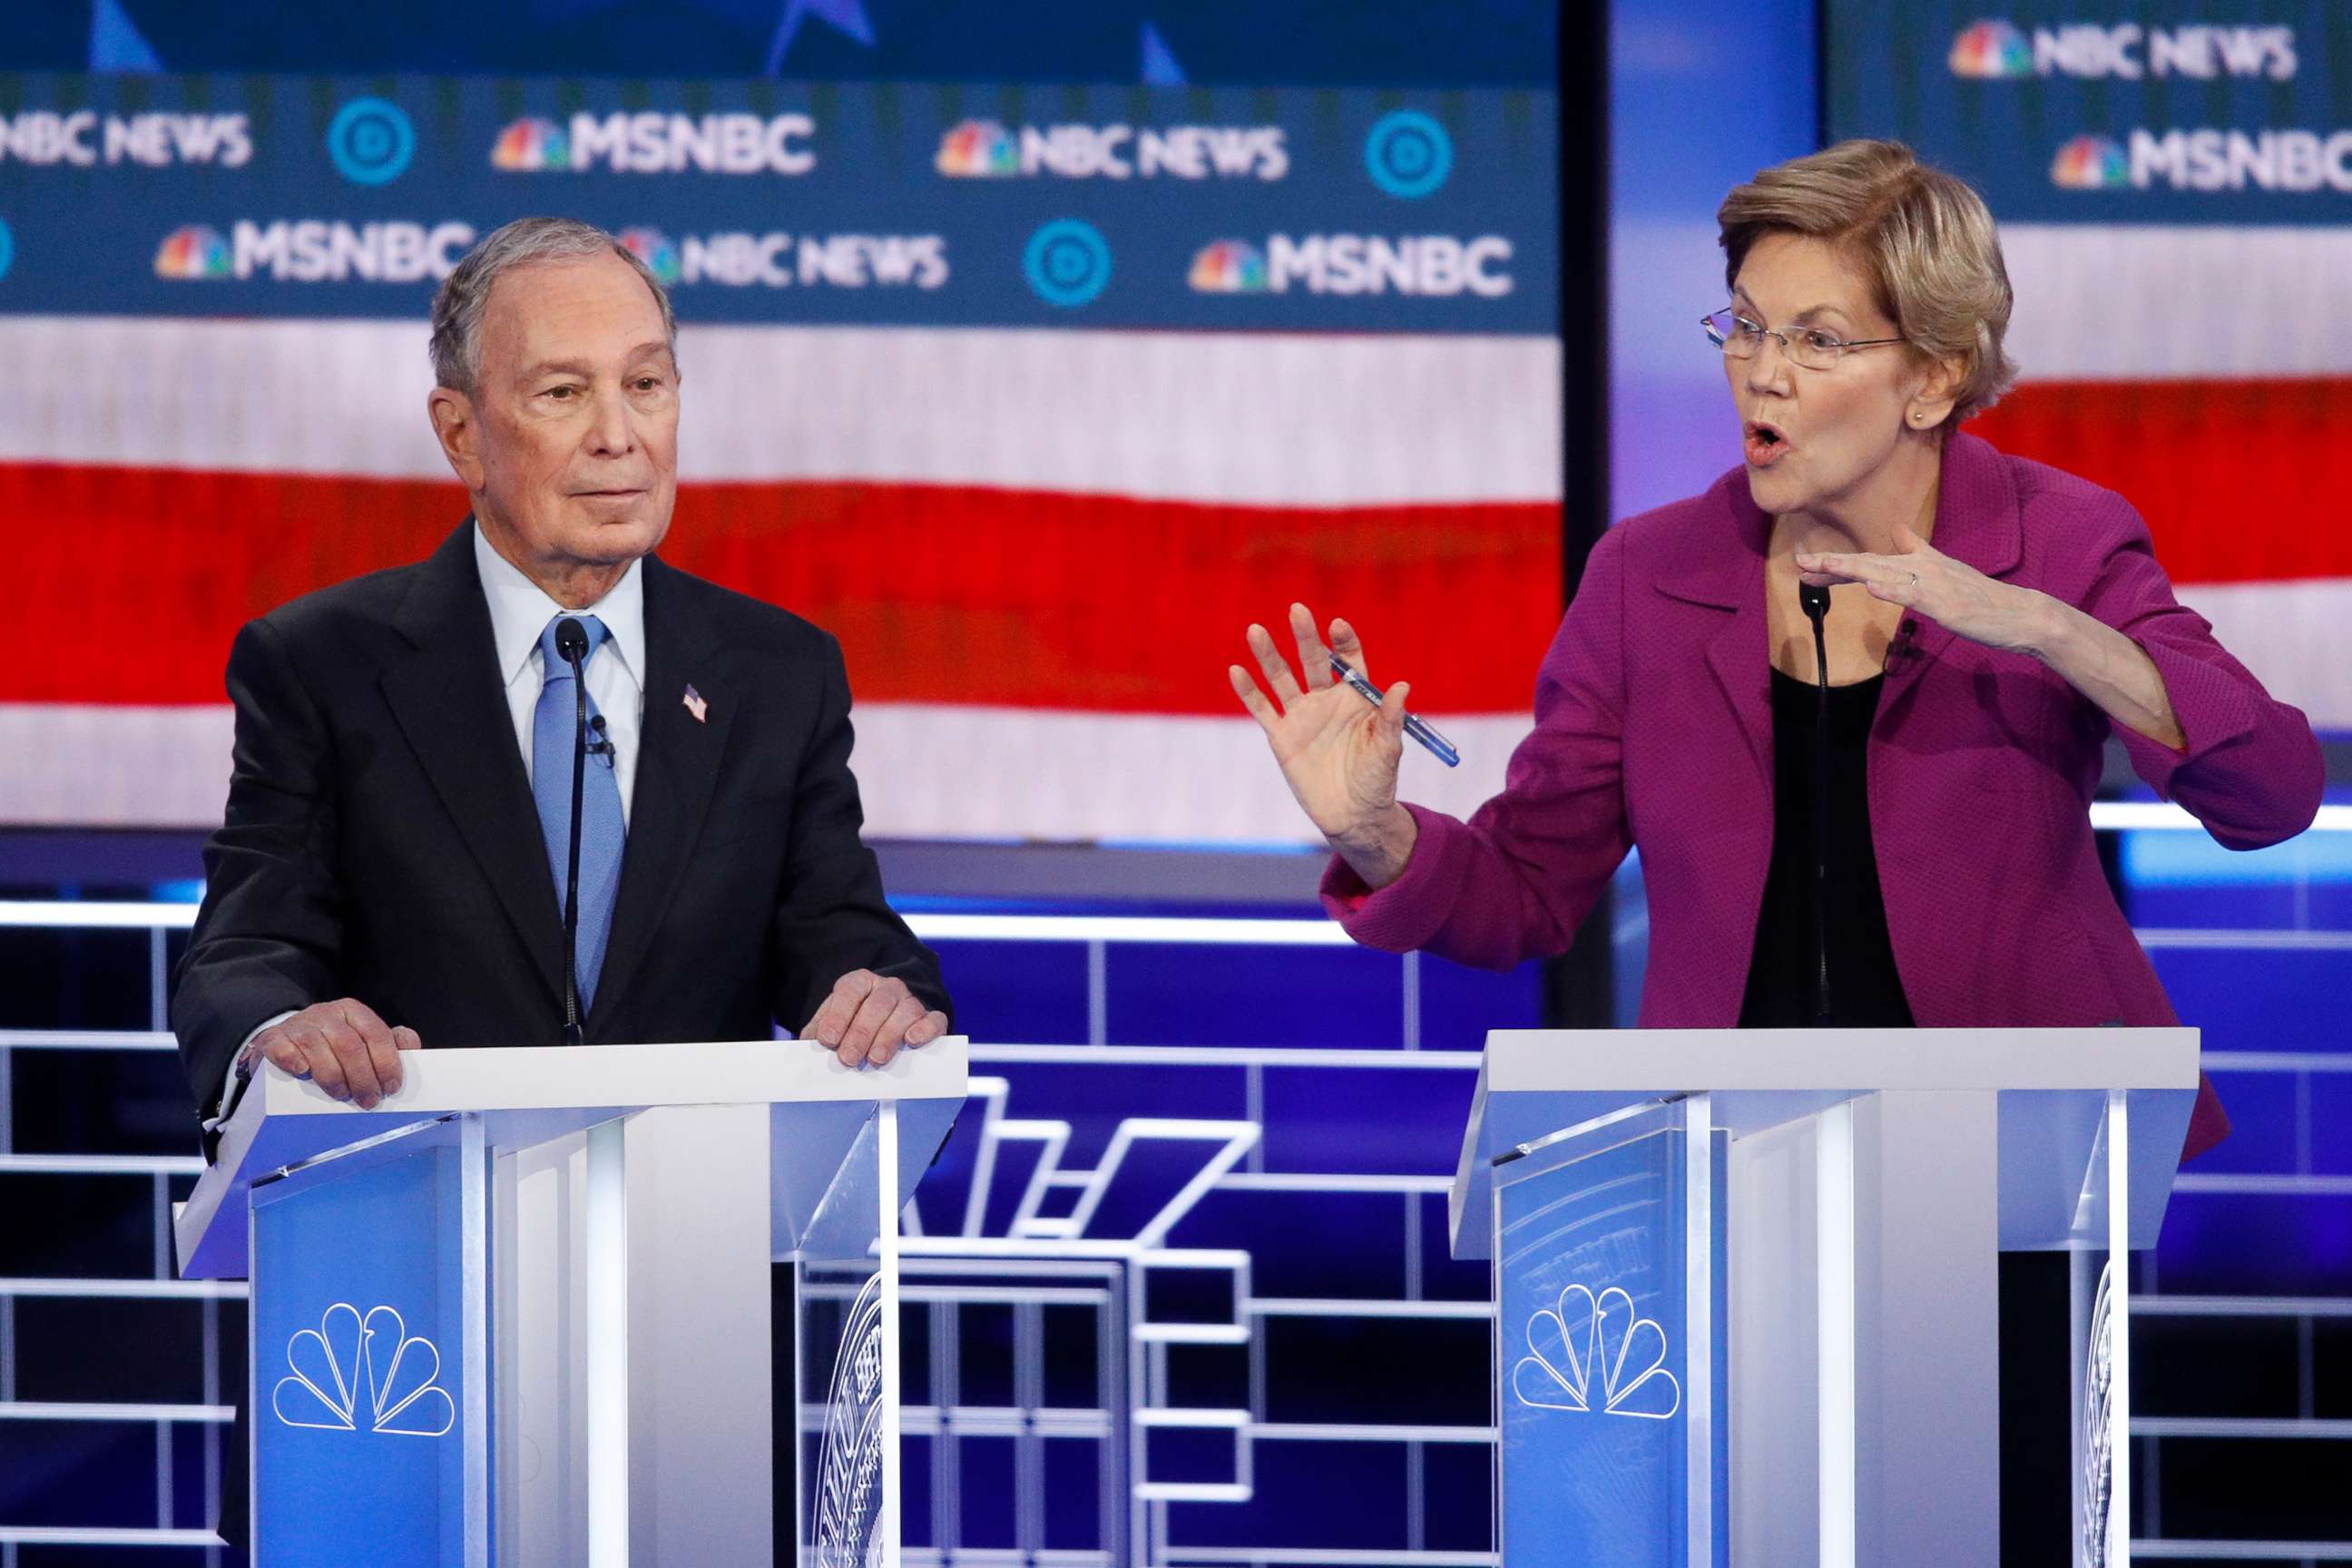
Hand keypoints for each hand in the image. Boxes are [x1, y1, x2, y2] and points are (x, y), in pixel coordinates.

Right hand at [243, 999, 419, 1109]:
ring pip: (317, 1046)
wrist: (286, 1043)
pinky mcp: (272, 1038)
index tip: (391, 1087)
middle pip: (349, 1044)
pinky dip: (291, 1058)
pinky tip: (302, 1071)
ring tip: (340, 1095)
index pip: (376, 1034)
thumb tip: (409, 1047)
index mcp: (353, 1012)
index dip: (387, 1062)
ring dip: (332, 1075)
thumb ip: (389, 1044)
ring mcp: (298, 1025)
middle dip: (362, 1077)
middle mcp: (326, 1014)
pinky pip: (280, 1045)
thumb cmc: (331, 1047)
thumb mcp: (362, 1041)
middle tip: (368, 1101)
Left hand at [800, 971, 947, 1068]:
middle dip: (861, 1033)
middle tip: (848, 1058)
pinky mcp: (930, 1016)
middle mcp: (888, 987)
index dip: (838, 1015)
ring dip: (889, 1036)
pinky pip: (934, 1019)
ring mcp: (911, 1000)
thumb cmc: (857, 1017)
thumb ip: (820, 1029)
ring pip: (905, 1012)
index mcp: (860, 982)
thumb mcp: (834, 1018)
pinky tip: (913, 1040)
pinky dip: (925, 1029)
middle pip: (877, 1005)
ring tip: (875, 1058)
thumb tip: (808, 1045)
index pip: (849, 992)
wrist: (889, 1010)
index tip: (827, 1039)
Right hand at [1228, 603, 1416, 883]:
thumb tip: (1401, 686)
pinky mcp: (1281, 736)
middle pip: (1313, 661)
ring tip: (1256, 631)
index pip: (1348, 660)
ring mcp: (1302, 716)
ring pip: (1282, 678)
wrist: (1353, 815)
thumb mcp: (1388, 749)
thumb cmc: (1377, 779)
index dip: (1343, 642)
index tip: (1337, 626)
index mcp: (1355, 698)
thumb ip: (1390, 718)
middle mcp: (1327, 700)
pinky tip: (1236, 671)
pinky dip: (1249, 691)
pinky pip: (1262, 709)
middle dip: (1305, 637)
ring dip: (1269, 655)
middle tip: (1297, 611)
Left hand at [1794, 521, 2053, 655]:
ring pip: (1887, 574)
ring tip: (1824, 565)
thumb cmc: (1977, 595)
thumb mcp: (1943, 569)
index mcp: (1917, 564)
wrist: (2016, 612)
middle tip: (1800, 563)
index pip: (1869, 561)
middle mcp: (1921, 568)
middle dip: (1833, 564)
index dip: (1837, 563)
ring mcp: (1933, 584)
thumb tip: (1897, 529)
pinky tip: (1872, 586)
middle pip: (1870, 563)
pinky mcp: (1945, 603)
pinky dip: (1893, 589)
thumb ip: (1917, 549)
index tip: (1806, 565)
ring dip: (1854, 569)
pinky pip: (1914, 595)